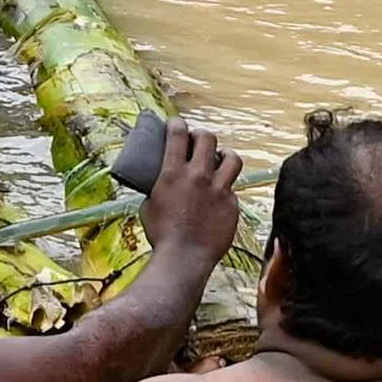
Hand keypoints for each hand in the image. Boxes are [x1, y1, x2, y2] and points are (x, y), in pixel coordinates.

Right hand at [137, 121, 239, 277]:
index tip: (176, 124)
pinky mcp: (232, 205)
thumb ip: (157, 189)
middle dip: (201, 135)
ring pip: (232, 158)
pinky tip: (218, 198)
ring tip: (219, 161)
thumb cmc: (161, 234)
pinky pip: (232, 190)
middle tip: (197, 142)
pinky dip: (225, 190)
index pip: (177, 134)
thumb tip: (158, 185)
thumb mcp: (149, 205)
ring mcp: (219, 190)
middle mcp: (198, 176)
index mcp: (173, 173)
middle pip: (208, 139)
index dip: (177, 123)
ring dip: (224, 156)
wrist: (184, 258)